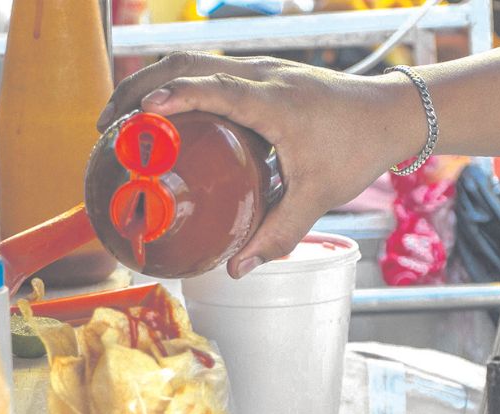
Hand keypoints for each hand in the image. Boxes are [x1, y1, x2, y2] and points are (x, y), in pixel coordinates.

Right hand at [99, 53, 423, 277]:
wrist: (392, 112)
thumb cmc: (357, 149)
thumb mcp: (318, 197)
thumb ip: (278, 234)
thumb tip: (236, 269)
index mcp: (273, 101)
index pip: (214, 88)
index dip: (175, 98)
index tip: (140, 116)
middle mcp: (261, 75)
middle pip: (186, 64)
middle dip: (139, 88)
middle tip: (108, 125)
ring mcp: (259, 69)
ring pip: (192, 59)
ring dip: (151, 81)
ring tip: (121, 118)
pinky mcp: (260, 73)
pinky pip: (206, 67)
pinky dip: (174, 83)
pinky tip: (161, 114)